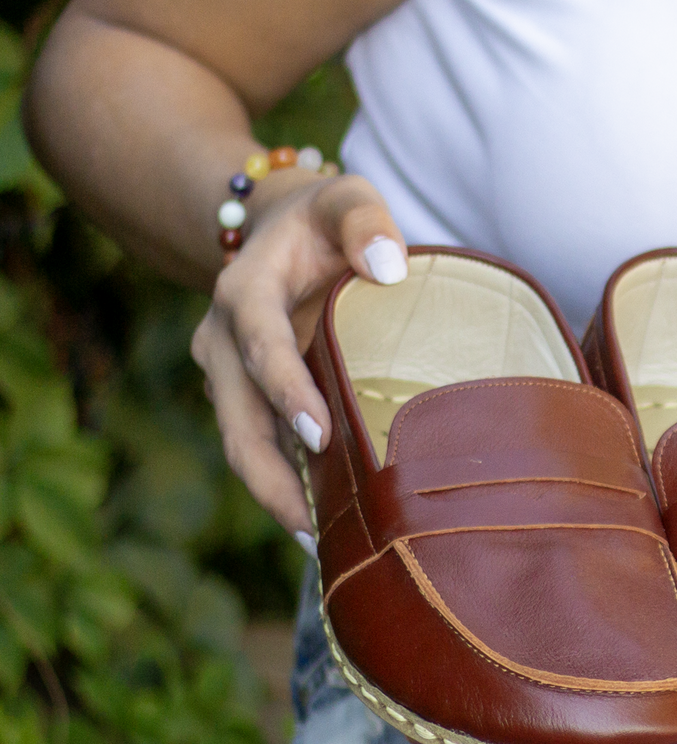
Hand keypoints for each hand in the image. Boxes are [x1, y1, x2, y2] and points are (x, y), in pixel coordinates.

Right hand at [191, 171, 407, 544]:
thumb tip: (387, 267)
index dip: (284, 388)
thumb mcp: (346, 197)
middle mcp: (222, 339)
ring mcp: (228, 374)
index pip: (258, 342)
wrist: (277, 229)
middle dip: (271, 474)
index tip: (318, 431)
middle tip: (315, 526)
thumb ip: (366, 220)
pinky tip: (325, 528)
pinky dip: (287, 487)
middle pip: (237, 418)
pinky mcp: (246, 398)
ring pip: (242, 445)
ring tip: (324, 546)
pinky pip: (260, 448)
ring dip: (277, 495)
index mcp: (245, 291)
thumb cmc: (325, 218)